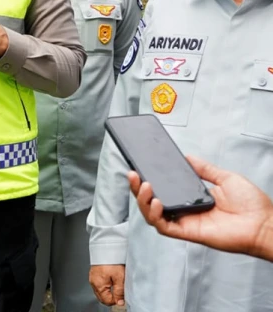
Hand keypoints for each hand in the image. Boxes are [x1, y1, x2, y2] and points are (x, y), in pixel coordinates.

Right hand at [89, 264, 124, 306]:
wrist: (106, 247)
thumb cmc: (112, 261)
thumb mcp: (119, 278)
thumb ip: (119, 292)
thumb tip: (120, 302)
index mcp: (98, 285)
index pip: (107, 301)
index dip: (116, 300)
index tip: (122, 296)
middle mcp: (93, 282)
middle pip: (102, 297)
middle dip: (111, 297)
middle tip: (120, 291)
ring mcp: (93, 277)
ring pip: (101, 291)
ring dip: (109, 291)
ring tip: (116, 283)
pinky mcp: (94, 273)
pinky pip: (100, 284)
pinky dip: (106, 285)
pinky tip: (111, 279)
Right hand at [129, 156, 272, 260]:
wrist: (265, 223)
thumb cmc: (252, 205)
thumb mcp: (225, 178)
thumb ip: (205, 169)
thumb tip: (188, 157)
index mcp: (192, 198)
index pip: (164, 189)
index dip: (149, 179)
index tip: (140, 166)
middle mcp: (186, 211)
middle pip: (152, 202)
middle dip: (137, 189)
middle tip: (132, 174)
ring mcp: (186, 222)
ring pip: (153, 215)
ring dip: (142, 200)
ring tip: (142, 185)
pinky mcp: (189, 233)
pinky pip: (165, 227)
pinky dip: (155, 215)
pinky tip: (155, 201)